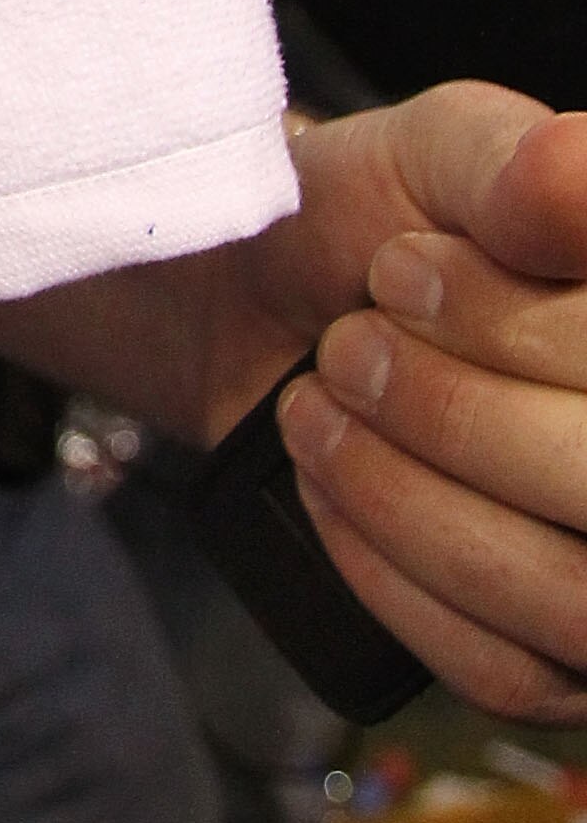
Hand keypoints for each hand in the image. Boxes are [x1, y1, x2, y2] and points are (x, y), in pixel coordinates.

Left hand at [235, 92, 586, 717]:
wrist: (266, 313)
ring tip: (321, 407)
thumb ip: (513, 165)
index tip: (397, 268)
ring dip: (406, 496)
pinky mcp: (562, 668)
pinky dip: (388, 574)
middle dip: (453, 413)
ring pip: (568, 597)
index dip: (512, 325)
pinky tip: (332, 489)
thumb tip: (572, 170)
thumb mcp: (441, 153)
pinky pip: (501, 669)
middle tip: (348, 345)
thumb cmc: (380, 221)